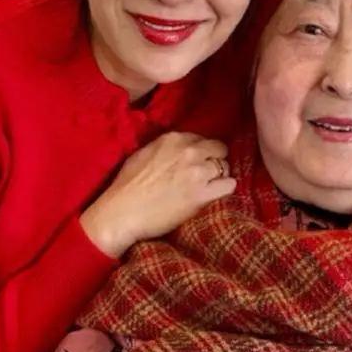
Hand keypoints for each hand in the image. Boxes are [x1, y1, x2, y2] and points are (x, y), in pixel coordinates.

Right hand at [81, 132, 235, 257]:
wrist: (121, 213)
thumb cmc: (126, 186)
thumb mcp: (143, 153)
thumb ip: (165, 148)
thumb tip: (178, 150)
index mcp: (173, 138)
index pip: (202, 139)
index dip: (201, 152)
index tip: (196, 163)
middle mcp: (189, 151)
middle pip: (218, 150)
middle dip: (214, 161)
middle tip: (205, 175)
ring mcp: (197, 173)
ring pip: (225, 168)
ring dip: (218, 177)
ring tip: (208, 188)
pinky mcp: (202, 195)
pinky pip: (229, 186)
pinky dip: (225, 190)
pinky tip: (215, 196)